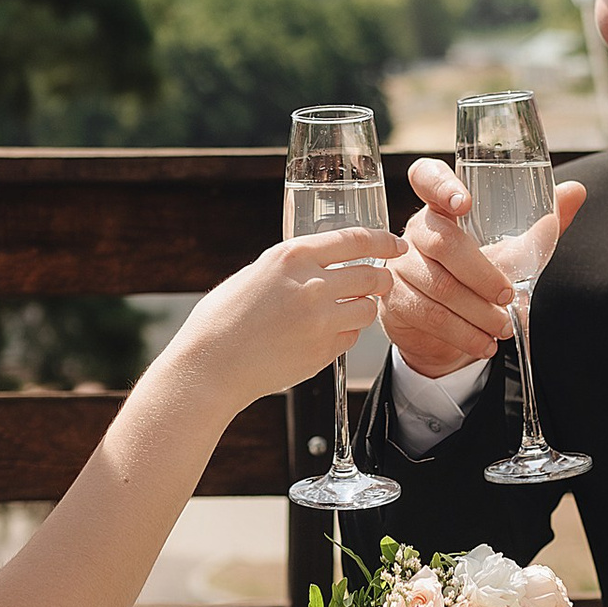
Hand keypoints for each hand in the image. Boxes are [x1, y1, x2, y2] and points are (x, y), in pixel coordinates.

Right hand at [182, 227, 401, 403]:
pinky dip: (345, 333)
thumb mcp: (256, 274)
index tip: (397, 244)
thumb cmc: (222, 320)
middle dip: (383, 278)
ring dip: (364, 307)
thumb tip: (323, 264)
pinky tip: (322, 334)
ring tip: (346, 309)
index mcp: (292, 256)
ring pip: (367, 309)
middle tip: (382, 280)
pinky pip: (351, 337)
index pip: (356, 239)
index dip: (384, 240)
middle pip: (372, 275)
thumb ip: (292, 267)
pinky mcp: (323, 352)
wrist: (210, 367)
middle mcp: (312, 285)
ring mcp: (321, 321)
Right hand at [378, 158, 587, 379]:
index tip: (464, 201)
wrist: (442, 329)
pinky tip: (484, 343)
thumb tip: (575, 191)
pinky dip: (463, 333)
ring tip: (503, 328)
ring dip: (478, 312)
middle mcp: (416, 231)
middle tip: (508, 296)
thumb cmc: (477, 280)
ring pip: (439, 286)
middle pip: (444, 243)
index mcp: (441, 208)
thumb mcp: (510, 253)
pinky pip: (429, 315)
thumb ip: (541, 227)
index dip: (440, 184)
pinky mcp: (394, 300)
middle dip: (482, 274)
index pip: (426, 177)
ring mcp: (400, 265)